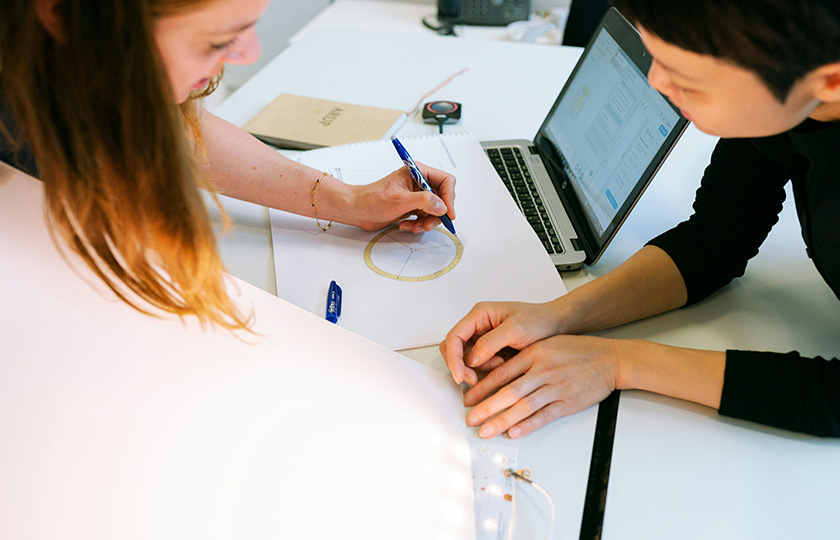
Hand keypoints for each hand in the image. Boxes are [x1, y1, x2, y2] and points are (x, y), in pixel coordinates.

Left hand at [350, 162, 455, 231]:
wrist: (357, 210)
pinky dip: (419, 224)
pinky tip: (407, 225)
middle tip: (429, 224)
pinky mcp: (412, 207)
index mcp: (417, 172)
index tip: (447, 213)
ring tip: (415, 226)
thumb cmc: (371, 199)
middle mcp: (419, 183)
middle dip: (437, 214)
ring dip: (427, 222)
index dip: (449, 198)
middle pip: (442, 198)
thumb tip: (441, 205)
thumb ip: (423, 201)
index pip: (445, 181)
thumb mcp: (399, 200)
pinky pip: (425, 217)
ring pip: (435, 210)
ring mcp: (416, 196)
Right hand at [439, 300, 563, 385]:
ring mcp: (483, 338)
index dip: (453, 358)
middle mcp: (478, 325)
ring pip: (466, 359)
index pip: (454, 336)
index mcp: (480, 314)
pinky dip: (487, 370)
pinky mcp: (490, 350)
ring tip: (500, 365)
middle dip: (461, 366)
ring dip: (477, 368)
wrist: (556, 325)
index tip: (460, 375)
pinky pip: (479, 363)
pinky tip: (503, 365)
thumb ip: (490, 343)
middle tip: (473, 380)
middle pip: (454, 349)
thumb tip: (471, 358)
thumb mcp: (516, 329)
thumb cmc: (539, 320)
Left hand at [463, 335, 620, 438]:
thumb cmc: (577, 350)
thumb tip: (495, 372)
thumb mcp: (546, 344)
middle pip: (508, 392)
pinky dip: (528, 425)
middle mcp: (543, 370)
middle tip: (470, 418)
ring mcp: (555, 387)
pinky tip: (514, 432)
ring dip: (502, 421)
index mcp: (534, 354)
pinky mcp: (567, 402)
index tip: (468, 397)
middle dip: (486, 407)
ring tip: (486, 430)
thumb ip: (522, 357)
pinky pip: (544, 416)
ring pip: (523, 407)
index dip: (482, 387)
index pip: (501, 373)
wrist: (609, 359)